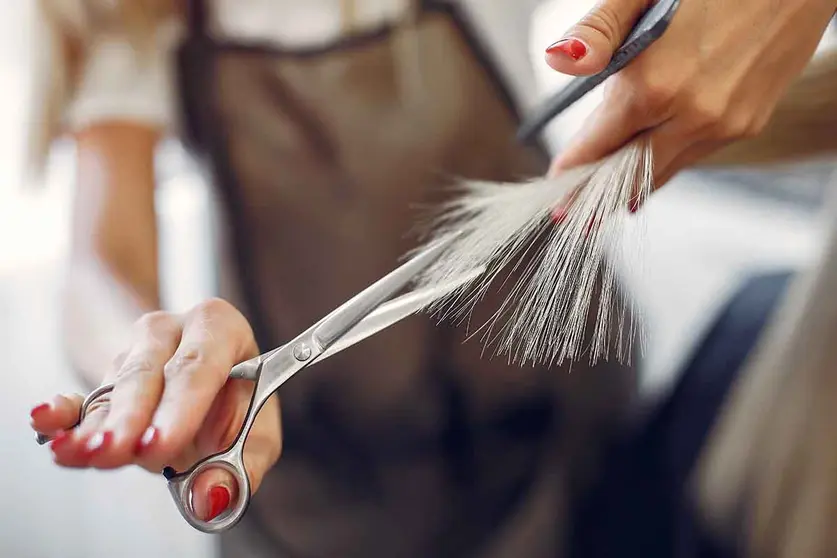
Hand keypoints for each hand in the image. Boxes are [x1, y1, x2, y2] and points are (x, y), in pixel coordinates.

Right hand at [29, 299, 280, 521]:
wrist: (207, 382)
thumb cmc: (236, 405)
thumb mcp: (258, 431)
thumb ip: (243, 464)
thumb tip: (212, 497)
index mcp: (221, 329)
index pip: (198, 366)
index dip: (177, 407)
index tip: (159, 444)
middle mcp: (174, 331)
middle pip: (148, 374)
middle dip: (130, 418)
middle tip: (113, 452)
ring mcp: (134, 351)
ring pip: (113, 391)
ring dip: (96, 426)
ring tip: (77, 454)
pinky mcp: (105, 379)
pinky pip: (82, 396)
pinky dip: (64, 414)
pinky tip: (46, 422)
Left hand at [546, 0, 836, 191]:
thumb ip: (599, 32)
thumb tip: (560, 61)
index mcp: (657, 84)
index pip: (599, 145)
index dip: (573, 169)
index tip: (555, 190)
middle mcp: (693, 115)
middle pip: (629, 174)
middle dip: (596, 195)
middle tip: (570, 213)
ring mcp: (726, 125)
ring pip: (664, 170)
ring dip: (631, 182)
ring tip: (603, 193)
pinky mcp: (749, 124)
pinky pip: (694, 156)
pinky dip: (666, 161)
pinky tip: (649, 158)